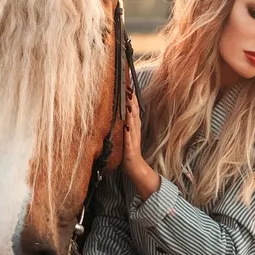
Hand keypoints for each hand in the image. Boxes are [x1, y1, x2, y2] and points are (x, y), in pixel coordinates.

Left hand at [122, 82, 159, 198]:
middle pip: (133, 113)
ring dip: (130, 112)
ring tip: (128, 101)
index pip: (132, 110)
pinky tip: (126, 124)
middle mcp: (134, 131)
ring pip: (132, 122)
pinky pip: (128, 138)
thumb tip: (119, 112)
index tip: (128, 86)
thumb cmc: (128, 152)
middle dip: (131, 100)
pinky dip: (128, 130)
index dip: (131, 98)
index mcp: (133, 127)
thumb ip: (123, 124)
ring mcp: (133, 139)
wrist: (135, 168)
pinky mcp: (130, 148)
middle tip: (128, 88)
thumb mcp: (125, 135)